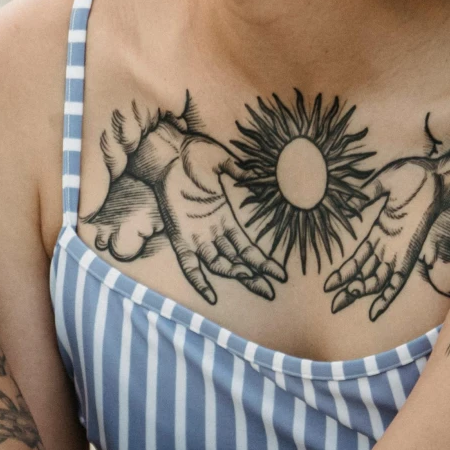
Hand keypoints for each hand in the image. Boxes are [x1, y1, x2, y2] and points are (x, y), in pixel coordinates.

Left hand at [165, 140, 282, 302]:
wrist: (169, 152)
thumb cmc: (194, 155)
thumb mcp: (221, 162)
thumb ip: (236, 170)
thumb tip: (250, 174)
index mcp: (224, 219)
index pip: (247, 249)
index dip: (263, 263)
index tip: (281, 276)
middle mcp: (212, 232)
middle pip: (236, 262)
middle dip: (253, 278)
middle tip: (270, 294)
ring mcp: (196, 236)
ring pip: (218, 264)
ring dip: (233, 273)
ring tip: (250, 279)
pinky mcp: (179, 236)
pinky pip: (189, 265)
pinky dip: (199, 280)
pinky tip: (210, 297)